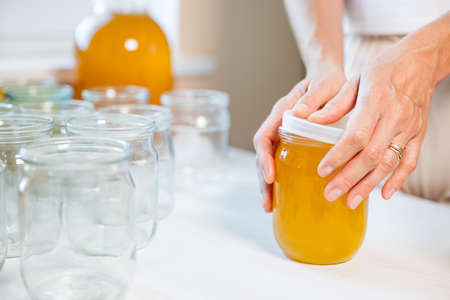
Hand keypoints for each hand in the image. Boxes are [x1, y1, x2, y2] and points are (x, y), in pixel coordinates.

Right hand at [254, 63, 345, 211]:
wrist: (329, 73)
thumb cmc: (328, 79)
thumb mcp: (325, 84)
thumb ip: (314, 97)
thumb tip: (298, 114)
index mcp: (281, 112)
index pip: (264, 137)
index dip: (264, 158)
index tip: (271, 176)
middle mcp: (278, 125)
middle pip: (262, 155)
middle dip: (263, 180)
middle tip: (267, 203)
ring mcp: (283, 134)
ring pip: (269, 161)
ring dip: (267, 184)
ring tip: (270, 206)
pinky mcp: (292, 141)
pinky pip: (280, 161)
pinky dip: (279, 179)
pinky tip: (285, 195)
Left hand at [309, 42, 437, 208]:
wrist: (420, 61)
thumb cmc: (385, 68)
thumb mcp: (356, 79)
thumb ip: (335, 104)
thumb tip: (310, 120)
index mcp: (375, 101)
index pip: (355, 136)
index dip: (338, 156)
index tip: (322, 171)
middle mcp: (394, 117)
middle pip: (371, 156)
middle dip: (349, 179)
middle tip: (331, 194)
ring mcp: (409, 128)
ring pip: (389, 163)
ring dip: (369, 185)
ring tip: (351, 201)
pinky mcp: (418, 134)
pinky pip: (410, 161)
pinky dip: (398, 180)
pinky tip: (384, 194)